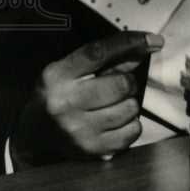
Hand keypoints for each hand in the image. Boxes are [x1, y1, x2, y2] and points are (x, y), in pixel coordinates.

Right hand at [9, 31, 164, 168]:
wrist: (36, 133)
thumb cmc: (62, 93)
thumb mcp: (74, 70)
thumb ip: (110, 58)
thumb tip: (148, 45)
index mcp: (58, 76)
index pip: (98, 53)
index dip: (129, 43)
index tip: (153, 40)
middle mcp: (65, 104)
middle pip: (122, 84)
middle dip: (127, 82)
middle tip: (116, 87)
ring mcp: (78, 131)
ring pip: (131, 108)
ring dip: (128, 104)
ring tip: (111, 106)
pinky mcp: (92, 150)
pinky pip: (132, 131)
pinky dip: (130, 124)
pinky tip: (114, 122)